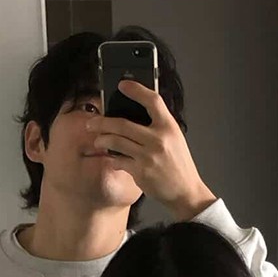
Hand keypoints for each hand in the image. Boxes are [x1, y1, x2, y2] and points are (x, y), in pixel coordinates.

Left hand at [85, 79, 216, 219]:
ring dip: (102, 140)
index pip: (152, 100)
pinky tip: (111, 158)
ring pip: (116, 142)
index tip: (122, 85)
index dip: (136, 90)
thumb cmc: (178, 165)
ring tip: (98, 140)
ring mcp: (148, 156)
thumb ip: (158, 126)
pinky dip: (112, 159)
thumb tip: (133, 115)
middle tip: (92, 122)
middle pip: (123, 123)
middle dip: (102, 122)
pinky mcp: (141, 172)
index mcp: (169, 126)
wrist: (185, 191)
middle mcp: (158, 139)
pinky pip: (119, 161)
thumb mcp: (175, 138)